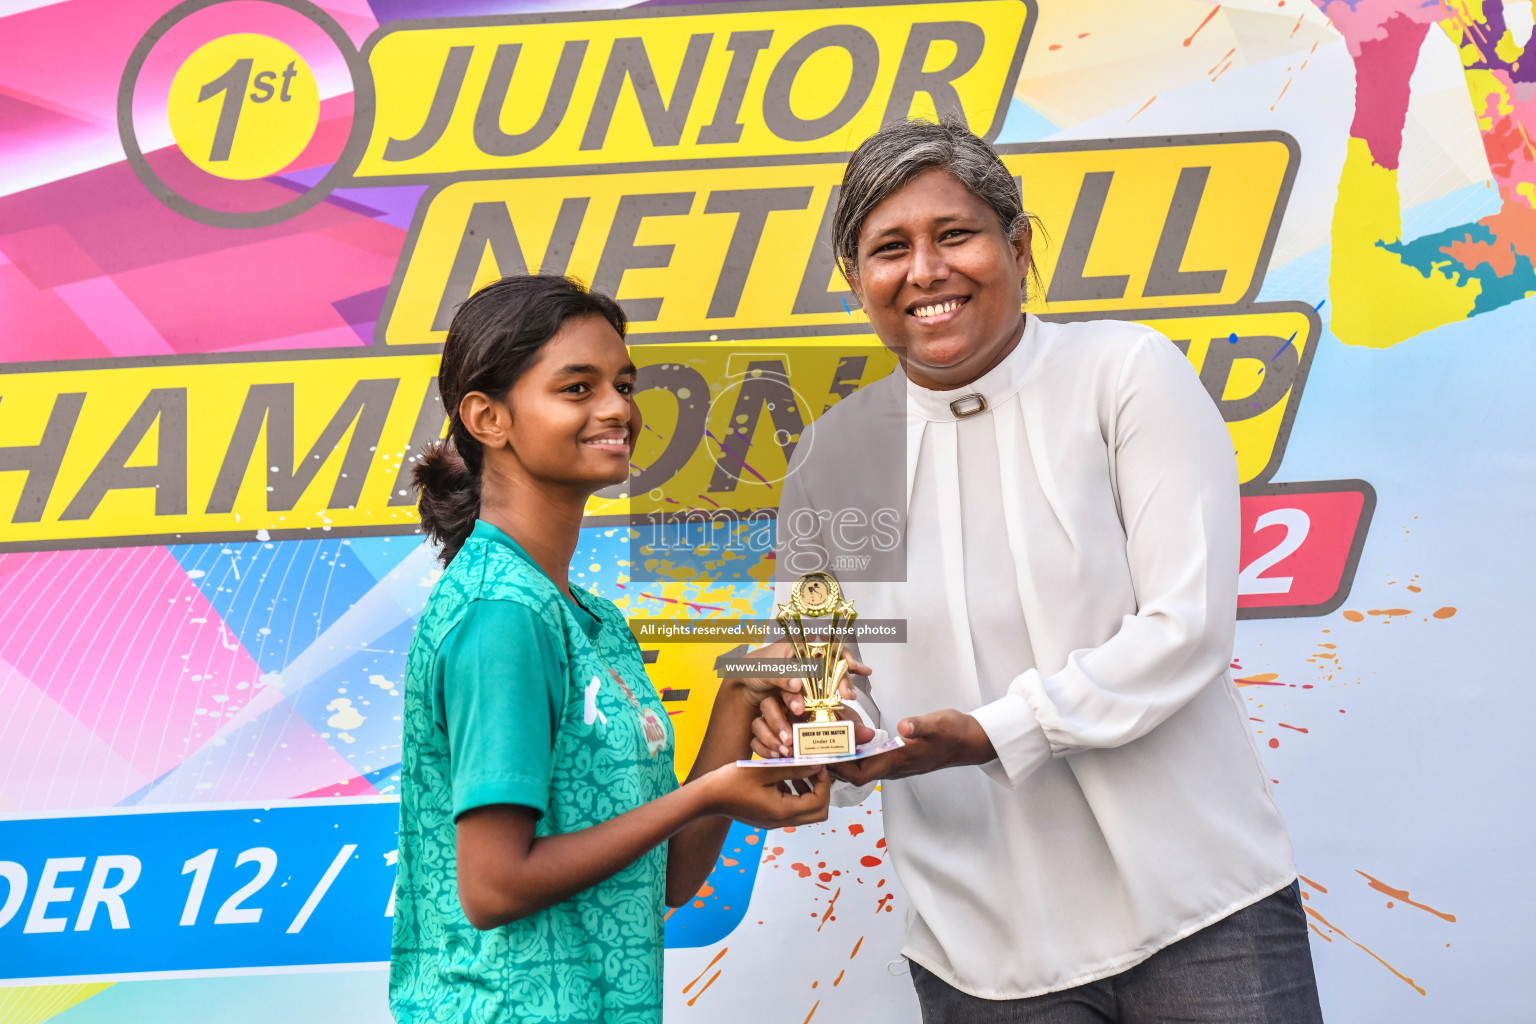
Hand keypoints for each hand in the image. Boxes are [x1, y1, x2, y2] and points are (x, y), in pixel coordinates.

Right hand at [701, 763, 831, 828]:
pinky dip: (795, 793)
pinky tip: (782, 776)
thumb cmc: (730, 782)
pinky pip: (791, 808)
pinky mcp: (768, 817)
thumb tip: (815, 765)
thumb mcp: (764, 769)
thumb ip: (792, 768)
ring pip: (806, 811)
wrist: (707, 797)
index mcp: (782, 811)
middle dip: (821, 789)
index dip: (823, 783)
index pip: (819, 803)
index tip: (817, 764)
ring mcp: (774, 821)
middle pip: (818, 812)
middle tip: (813, 769)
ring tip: (799, 771)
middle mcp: (781, 821)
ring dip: (808, 791)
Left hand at [723, 641, 871, 708]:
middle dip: (844, 677)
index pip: (827, 646)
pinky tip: (851, 693)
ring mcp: (809, 671)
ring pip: (833, 675)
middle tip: (849, 693)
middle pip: (833, 662)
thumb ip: (781, 676)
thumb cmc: (753, 668)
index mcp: (800, 644)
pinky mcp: (808, 686)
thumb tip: (797, 685)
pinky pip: (826, 687)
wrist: (745, 685)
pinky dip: (838, 689)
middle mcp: (808, 655)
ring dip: (844, 684)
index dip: (842, 655)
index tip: (850, 667)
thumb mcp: (764, 670)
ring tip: (851, 696)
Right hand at [752, 697, 873, 758]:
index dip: (792, 696)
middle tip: (789, 739)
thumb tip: (867, 734)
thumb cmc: (833, 733)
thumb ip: (854, 729)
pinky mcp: (765, 740)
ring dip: (769, 737)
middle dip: (777, 721)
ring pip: (759, 723)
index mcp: (801, 699)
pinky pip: (755, 741)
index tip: (799, 709)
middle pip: (769, 704)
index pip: (790, 689)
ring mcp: (771, 724)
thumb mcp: (845, 728)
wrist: (830, 749)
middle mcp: (784, 709)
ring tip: (784, 751)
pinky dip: (763, 749)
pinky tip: (775, 757)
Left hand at [828, 709, 995, 786]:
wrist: (971, 741)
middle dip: (833, 765)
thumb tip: (904, 727)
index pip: (860, 774)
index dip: (838, 768)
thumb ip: (920, 725)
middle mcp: (893, 766)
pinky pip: (871, 761)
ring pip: (862, 768)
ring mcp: (896, 764)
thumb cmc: (954, 731)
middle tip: (814, 747)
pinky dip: (855, 754)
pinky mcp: (899, 757)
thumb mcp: (939, 723)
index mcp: (898, 760)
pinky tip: (849, 740)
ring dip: (843, 759)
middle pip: (855, 774)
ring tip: (825, 743)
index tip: (820, 755)